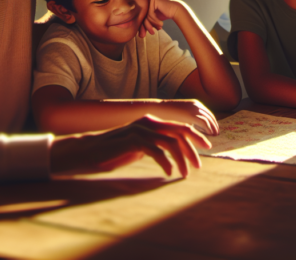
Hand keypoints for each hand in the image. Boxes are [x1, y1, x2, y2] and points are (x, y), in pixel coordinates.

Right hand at [50, 115, 210, 177]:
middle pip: (179, 132)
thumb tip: (173, 153)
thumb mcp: (139, 147)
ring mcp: (140, 130)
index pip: (180, 126)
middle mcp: (148, 122)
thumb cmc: (115, 151)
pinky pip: (156, 150)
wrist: (89, 152)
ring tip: (184, 173)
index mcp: (152, 122)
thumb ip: (155, 145)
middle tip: (198, 166)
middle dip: (192, 149)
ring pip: (170, 142)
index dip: (195, 136)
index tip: (207, 148)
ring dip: (181, 159)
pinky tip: (168, 172)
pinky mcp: (132, 140)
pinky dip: (165, 162)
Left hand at [140, 0, 184, 37]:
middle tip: (152, 33)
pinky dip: (155, 20)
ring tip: (159, 28)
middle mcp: (145, 0)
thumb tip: (140, 35)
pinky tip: (161, 24)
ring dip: (153, 24)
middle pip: (142, 16)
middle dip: (147, 26)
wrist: (176, 10)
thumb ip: (147, 23)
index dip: (143, 27)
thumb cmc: (166, 14)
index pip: (141, 17)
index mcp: (144, 4)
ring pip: (146, 16)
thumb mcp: (154, 20)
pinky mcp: (153, 0)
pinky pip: (150, 14)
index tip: (146, 34)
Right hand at [155, 100, 220, 135]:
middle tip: (217, 134)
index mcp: (195, 104)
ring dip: (213, 128)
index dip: (213, 122)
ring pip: (209, 120)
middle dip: (215, 126)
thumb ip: (188, 120)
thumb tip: (193, 128)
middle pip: (211, 116)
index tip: (214, 130)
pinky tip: (209, 136)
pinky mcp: (191, 115)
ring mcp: (194, 109)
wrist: (156, 108)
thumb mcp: (180, 115)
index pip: (208, 113)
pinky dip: (208, 130)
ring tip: (214, 136)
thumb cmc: (165, 114)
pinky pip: (204, 123)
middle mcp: (196, 105)